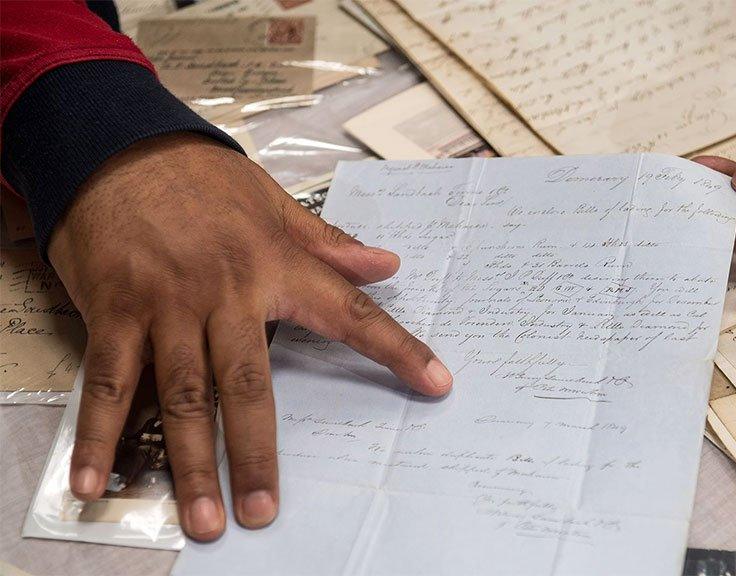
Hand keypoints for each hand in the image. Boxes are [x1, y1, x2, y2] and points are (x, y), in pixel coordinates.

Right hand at [50, 133, 452, 540]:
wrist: (116, 146)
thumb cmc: (202, 178)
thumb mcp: (273, 202)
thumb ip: (328, 243)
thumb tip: (387, 262)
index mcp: (275, 263)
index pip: (347, 313)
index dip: (396, 348)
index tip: (435, 383)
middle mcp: (224, 292)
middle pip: (246, 383)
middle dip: (256, 451)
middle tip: (264, 508)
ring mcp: (166, 306)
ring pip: (181, 395)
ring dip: (190, 462)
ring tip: (204, 516)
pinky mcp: (114, 312)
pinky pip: (107, 381)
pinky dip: (98, 433)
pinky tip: (93, 479)